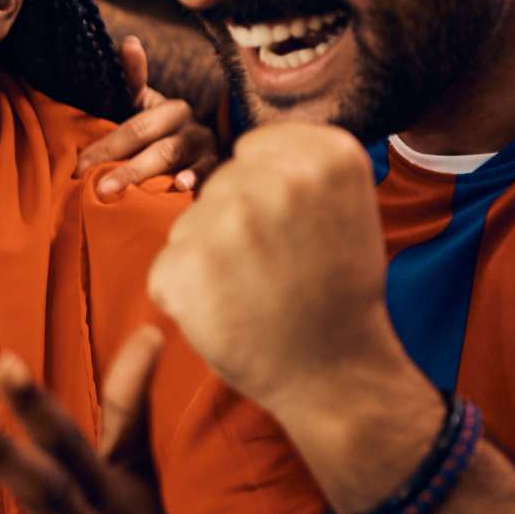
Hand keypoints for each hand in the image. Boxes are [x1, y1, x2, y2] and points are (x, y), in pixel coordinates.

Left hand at [75, 35, 220, 196]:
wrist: (204, 152)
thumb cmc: (162, 132)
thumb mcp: (144, 105)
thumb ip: (133, 77)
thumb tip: (130, 41)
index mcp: (165, 106)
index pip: (130, 122)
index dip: (104, 145)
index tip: (78, 166)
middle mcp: (185, 120)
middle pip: (144, 134)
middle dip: (113, 159)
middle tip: (92, 186)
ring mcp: (203, 143)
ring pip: (169, 153)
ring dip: (140, 171)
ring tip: (116, 188)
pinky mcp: (217, 164)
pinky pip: (207, 171)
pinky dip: (195, 178)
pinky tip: (180, 187)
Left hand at [146, 122, 402, 420]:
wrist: (334, 372)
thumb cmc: (336, 289)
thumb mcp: (345, 205)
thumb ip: (298, 163)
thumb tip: (249, 140)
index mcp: (325, 156)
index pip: (254, 151)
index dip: (266, 194)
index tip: (293, 229)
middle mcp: (274, 179)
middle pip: (220, 186)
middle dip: (236, 224)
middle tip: (276, 268)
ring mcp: (225, 222)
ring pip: (191, 225)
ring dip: (209, 258)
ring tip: (255, 291)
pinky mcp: (183, 266)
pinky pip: (169, 267)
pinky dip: (187, 294)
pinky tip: (228, 314)